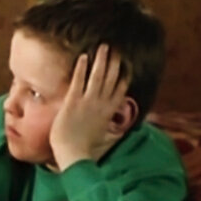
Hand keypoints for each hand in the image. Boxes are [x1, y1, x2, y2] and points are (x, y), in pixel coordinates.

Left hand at [50, 44, 128, 170]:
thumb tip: (109, 125)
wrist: (73, 154)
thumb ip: (105, 125)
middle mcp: (101, 105)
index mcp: (109, 113)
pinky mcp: (73, 102)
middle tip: (116, 48)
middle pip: (112, 79)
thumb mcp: (100, 134)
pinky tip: (83, 57)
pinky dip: (82, 68)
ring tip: (103, 46)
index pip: (120, 90)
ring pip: (98, 76)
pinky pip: (79, 81)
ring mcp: (88, 102)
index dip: (124, 75)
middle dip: (114, 62)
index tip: (127, 63)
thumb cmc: (83, 147)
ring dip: (101, 60)